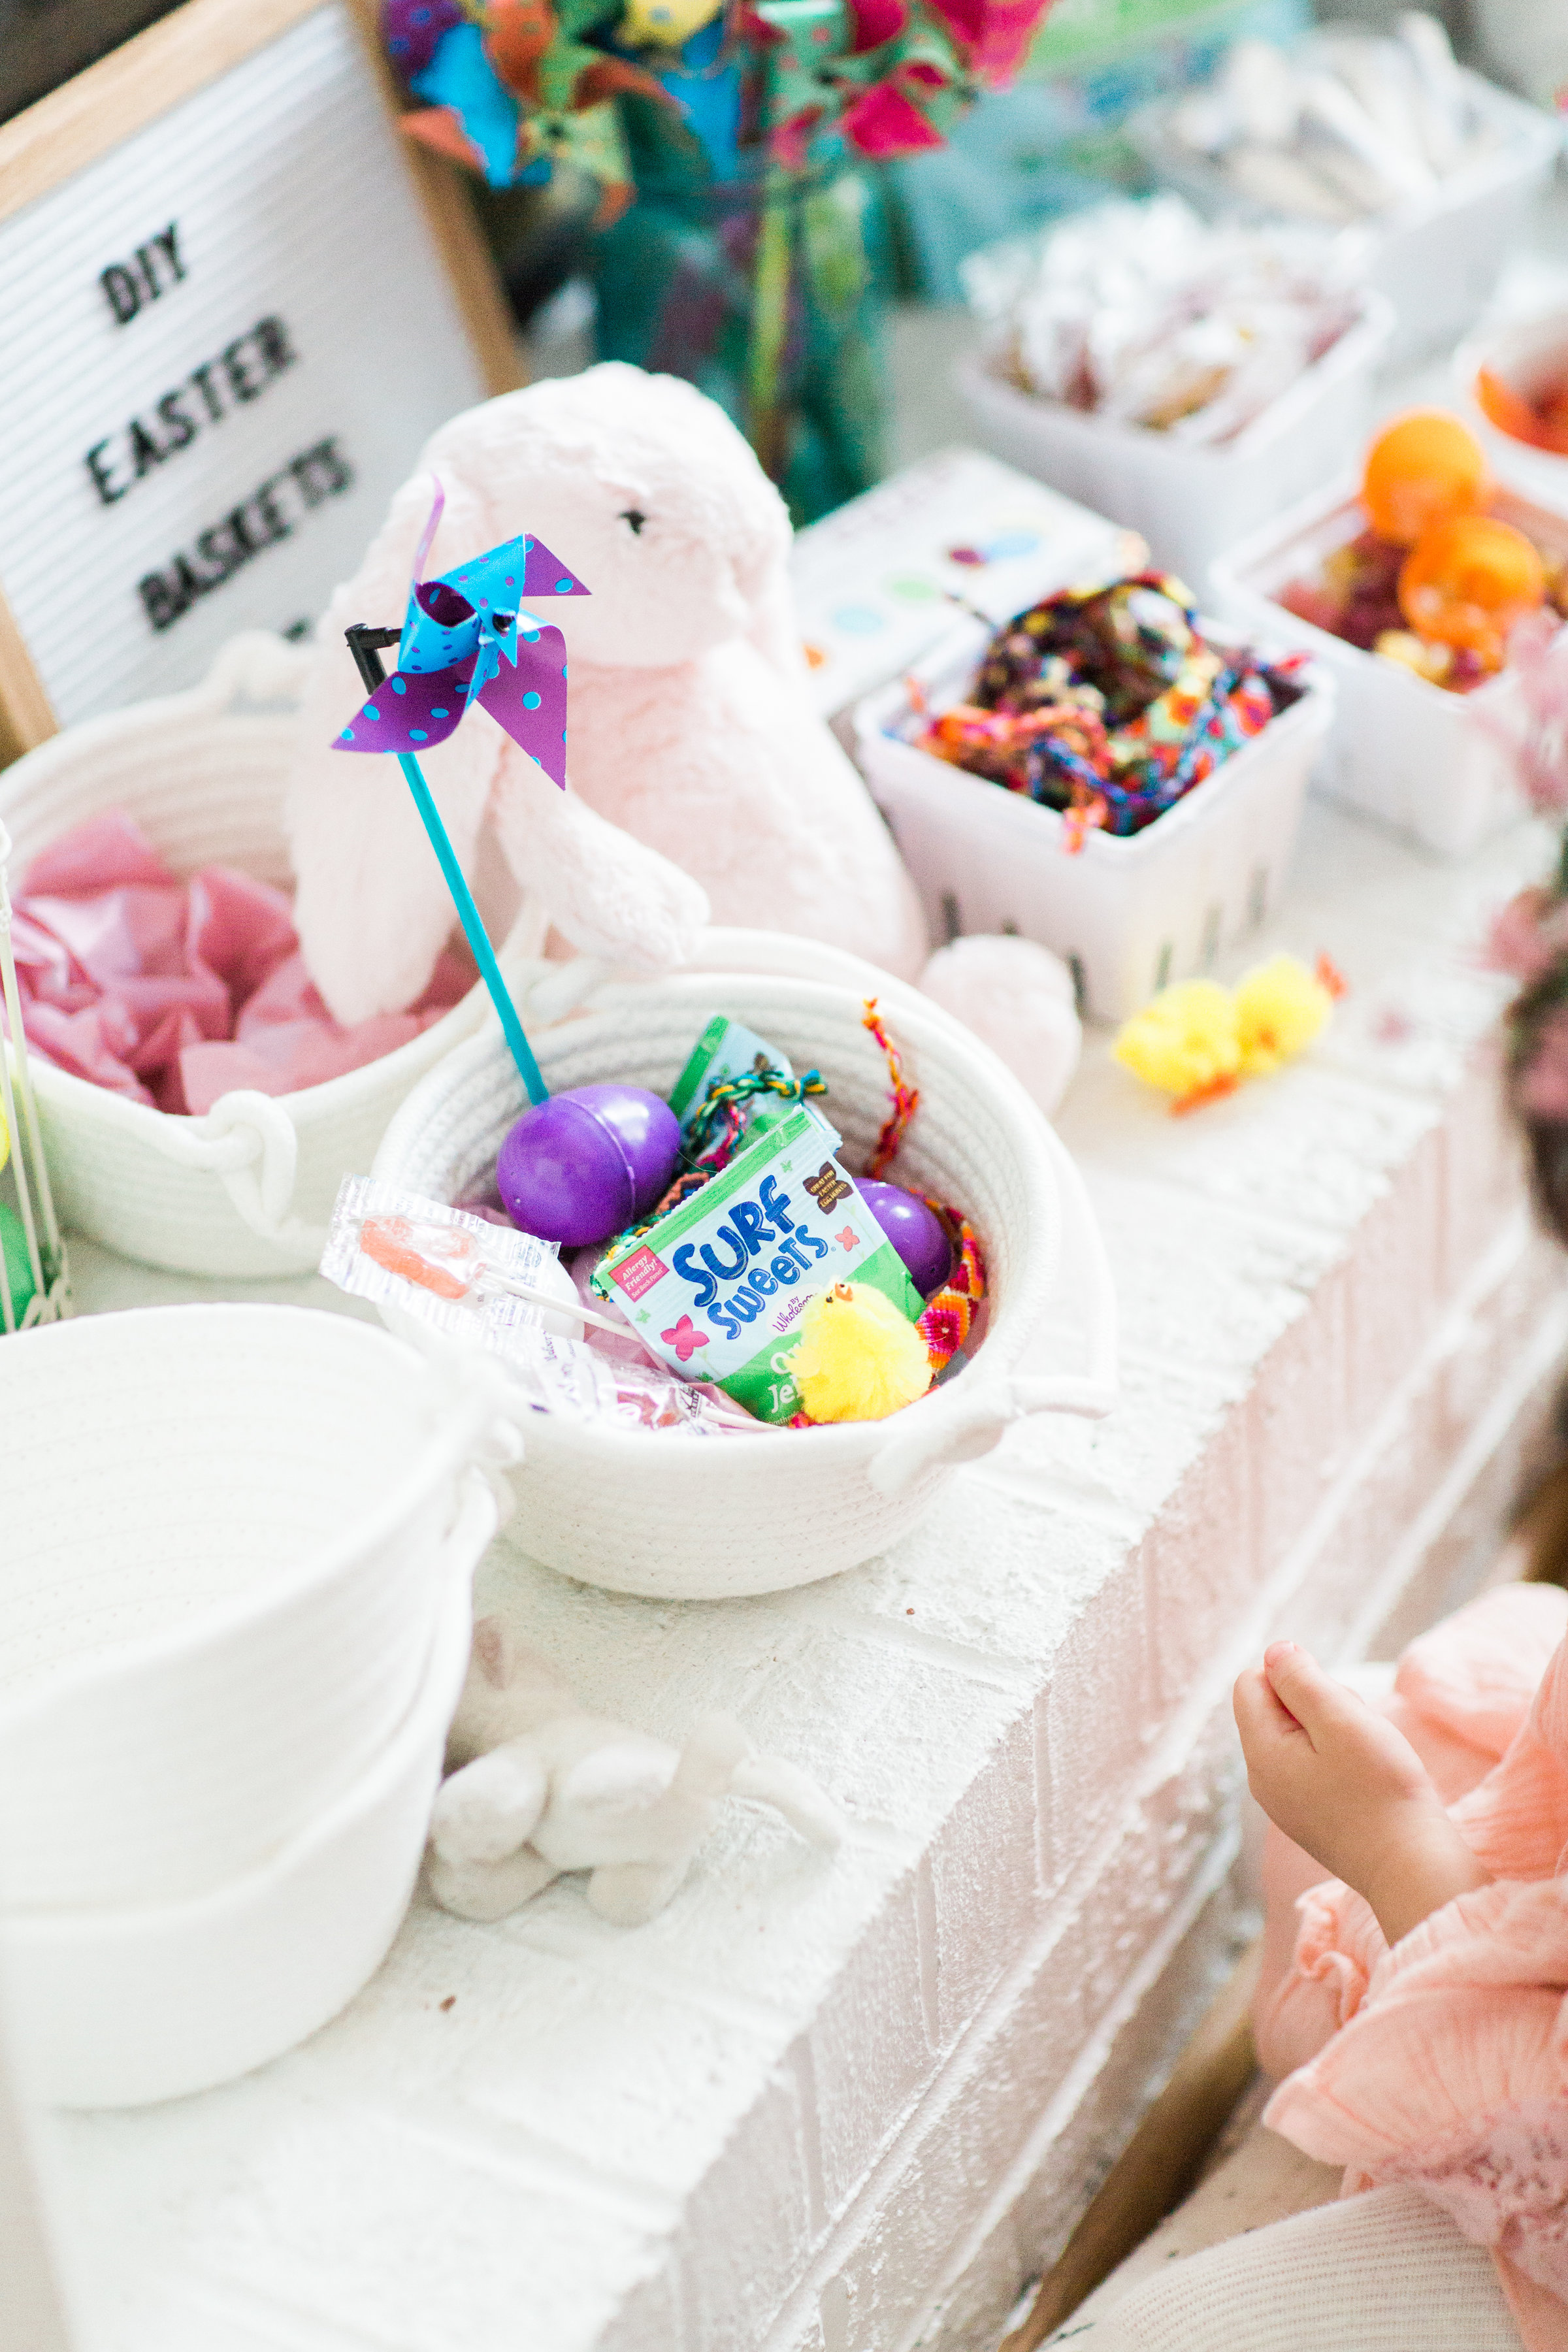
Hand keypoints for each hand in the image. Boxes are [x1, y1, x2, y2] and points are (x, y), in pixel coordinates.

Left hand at [1234, 1641, 1488, 1946]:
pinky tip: (1369, 1779)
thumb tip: (1274, 1651)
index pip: (1251, 1682)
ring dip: (1335, 1730)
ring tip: (1369, 1756)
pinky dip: (1342, 1759)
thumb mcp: (1341, 1720)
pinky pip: (1315, 1766)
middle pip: (1275, 1708)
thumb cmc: (1381, 1790)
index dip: (1295, 1676)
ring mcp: (1286, 1802)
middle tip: (1357, 1731)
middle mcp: (1263, 1780)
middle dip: (1318, 1703)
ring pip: (1300, 1736)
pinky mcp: (1311, 1816)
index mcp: (1260, 1753)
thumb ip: (1301, 1680)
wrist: (1412, 1868)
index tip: (1335, 1702)